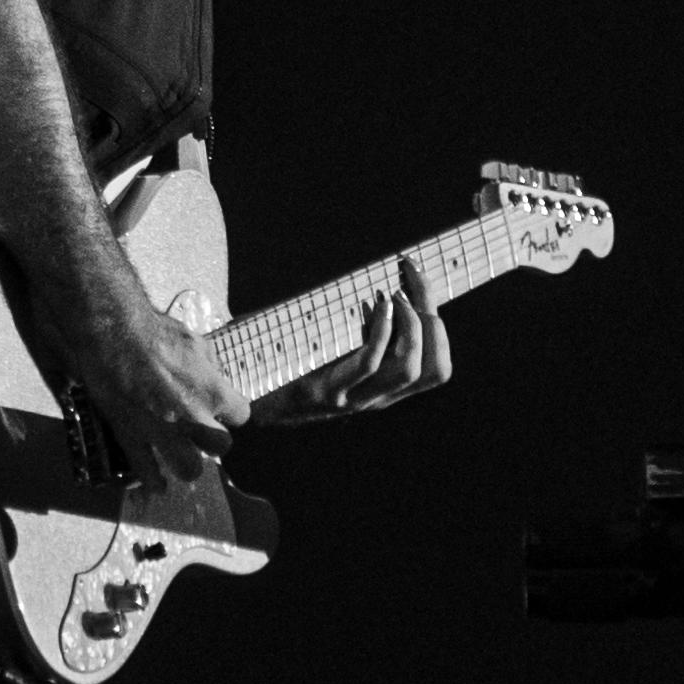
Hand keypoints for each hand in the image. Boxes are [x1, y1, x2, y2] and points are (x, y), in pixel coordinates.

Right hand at [71, 285, 251, 481]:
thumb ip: (209, 367)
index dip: (230, 412)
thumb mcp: (195, 343)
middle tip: (199, 431)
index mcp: (213, 392)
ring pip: (190, 469)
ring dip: (188, 464)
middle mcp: (193, 418)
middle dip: (212, 440)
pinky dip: (152, 481)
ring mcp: (163, 432)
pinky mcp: (133, 437)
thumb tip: (212, 377)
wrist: (114, 333)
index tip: (220, 408)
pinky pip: (146, 471)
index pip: (240, 414)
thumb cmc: (154, 332)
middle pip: (220, 447)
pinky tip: (157, 486)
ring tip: (181, 457)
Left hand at [260, 255, 452, 429]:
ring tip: (395, 294)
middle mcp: (377, 399)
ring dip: (410, 324)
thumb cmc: (290, 365)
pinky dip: (380, 330)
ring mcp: (353, 399)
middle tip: (412, 282)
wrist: (245, 401)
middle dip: (431, 319)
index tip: (422, 287)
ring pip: (409, 368)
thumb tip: (381, 288)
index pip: (438, 369)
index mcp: (385, 391)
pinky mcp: (326, 392)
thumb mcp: (336, 354)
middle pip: (434, 369)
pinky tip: (375, 304)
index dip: (439, 328)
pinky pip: (368, 361)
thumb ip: (361, 334)